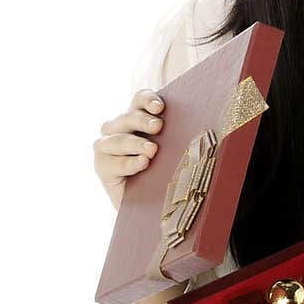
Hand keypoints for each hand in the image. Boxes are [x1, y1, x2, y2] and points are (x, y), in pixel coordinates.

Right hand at [94, 89, 164, 211]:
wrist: (149, 204)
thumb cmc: (164, 172)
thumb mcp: (171, 151)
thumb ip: (175, 135)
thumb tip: (200, 125)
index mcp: (136, 117)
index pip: (139, 100)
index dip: (148, 99)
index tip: (160, 107)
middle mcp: (117, 128)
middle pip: (127, 118)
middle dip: (143, 121)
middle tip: (158, 126)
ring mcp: (106, 147)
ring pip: (118, 140)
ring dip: (135, 143)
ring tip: (152, 150)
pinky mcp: (102, 167)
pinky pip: (113, 163)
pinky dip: (129, 163)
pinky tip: (142, 163)